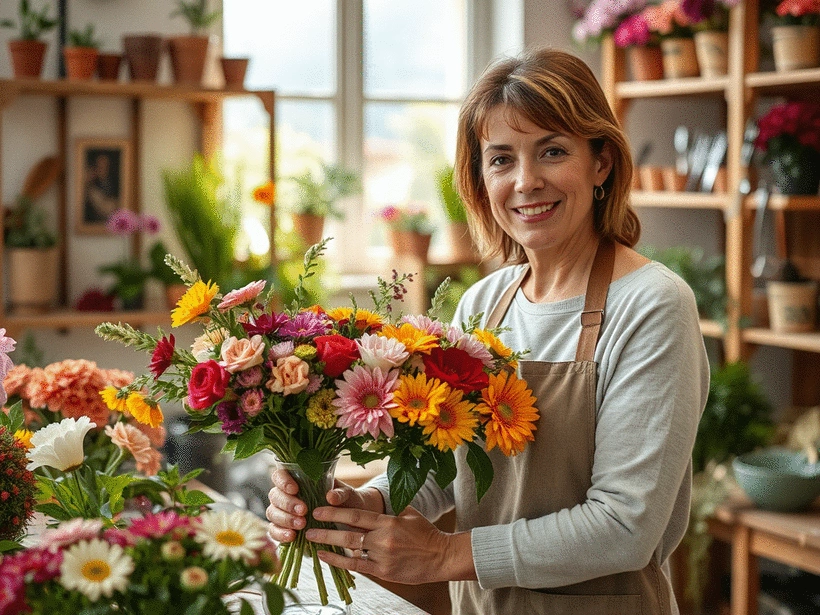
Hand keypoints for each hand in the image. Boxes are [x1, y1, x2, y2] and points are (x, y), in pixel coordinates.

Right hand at [265, 468, 384, 542]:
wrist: (349, 521)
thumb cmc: (345, 501)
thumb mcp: (347, 495)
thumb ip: (340, 494)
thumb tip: (331, 497)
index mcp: (297, 479)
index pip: (280, 475)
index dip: (283, 481)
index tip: (295, 489)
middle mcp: (286, 494)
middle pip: (275, 495)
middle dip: (288, 504)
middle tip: (303, 511)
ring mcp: (283, 512)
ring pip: (272, 513)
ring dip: (285, 519)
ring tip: (301, 525)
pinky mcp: (283, 529)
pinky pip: (274, 530)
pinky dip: (280, 534)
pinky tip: (292, 536)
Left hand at [305, 505, 476, 584]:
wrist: (441, 557)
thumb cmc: (425, 533)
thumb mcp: (409, 513)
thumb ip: (392, 505)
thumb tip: (380, 493)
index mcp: (388, 521)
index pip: (357, 514)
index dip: (336, 511)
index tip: (319, 509)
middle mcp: (383, 539)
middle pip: (349, 533)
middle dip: (326, 529)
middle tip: (309, 526)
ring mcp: (382, 557)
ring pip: (351, 550)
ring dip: (329, 546)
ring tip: (313, 542)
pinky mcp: (383, 572)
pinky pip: (358, 566)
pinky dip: (340, 562)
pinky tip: (327, 557)